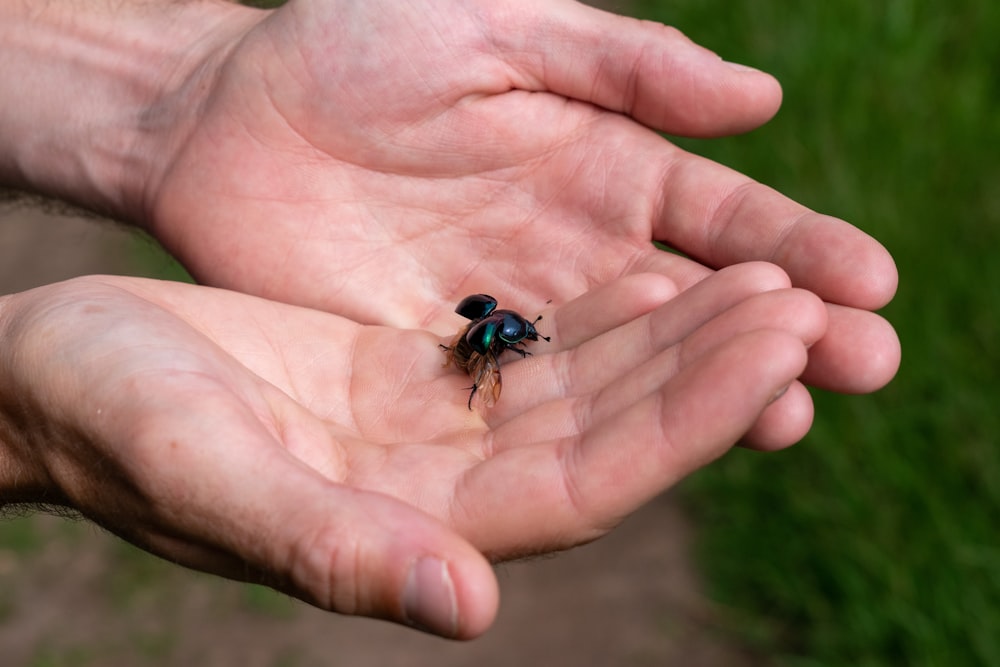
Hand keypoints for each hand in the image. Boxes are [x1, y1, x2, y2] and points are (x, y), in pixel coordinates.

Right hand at [0, 262, 822, 636]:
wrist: (59, 375)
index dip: (686, 420)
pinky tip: (660, 266)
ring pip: (587, 386)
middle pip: (611, 432)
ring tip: (768, 274)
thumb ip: (331, 546)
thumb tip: (469, 609)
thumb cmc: (103, 419)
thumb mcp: (202, 471)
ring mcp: (434, 427)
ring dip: (676, 333)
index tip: (773, 346)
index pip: (587, 482)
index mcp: (411, 525)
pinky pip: (535, 345)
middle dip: (710, 367)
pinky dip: (604, 310)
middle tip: (805, 295)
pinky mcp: (414, 373)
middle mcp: (443, 485)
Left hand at [141, 0, 897, 391]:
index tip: (871, 280)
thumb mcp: (492, 25)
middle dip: (785, 331)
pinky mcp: (454, 365)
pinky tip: (663, 449)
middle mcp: (580, 252)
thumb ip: (620, 61)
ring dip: (714, 391)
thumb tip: (761, 101)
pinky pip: (541, 403)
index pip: (722, 217)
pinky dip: (601, 426)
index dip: (799, 245)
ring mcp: (521, 316)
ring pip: (635, 366)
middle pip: (699, 302)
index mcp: (604, 166)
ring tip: (793, 416)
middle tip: (870, 364)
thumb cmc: (352, 43)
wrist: (222, 115)